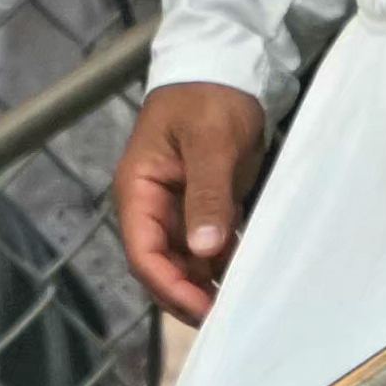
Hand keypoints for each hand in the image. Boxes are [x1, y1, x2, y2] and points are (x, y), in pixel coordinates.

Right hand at [115, 81, 275, 321]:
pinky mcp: (204, 206)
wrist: (227, 66)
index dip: (170, 286)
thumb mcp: (211, 144)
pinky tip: (246, 279)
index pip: (143, 253)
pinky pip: (208, 246)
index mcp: (139, 192)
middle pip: (160, 265)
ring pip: (184, 262)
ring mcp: (178, 208)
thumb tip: (205, 252)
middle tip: (226, 319)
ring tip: (239, 306)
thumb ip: (207, 197)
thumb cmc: (211, 98)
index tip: (206, 308)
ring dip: (206, 285)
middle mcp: (152, 207)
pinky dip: (223, 266)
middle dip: (187, 295)